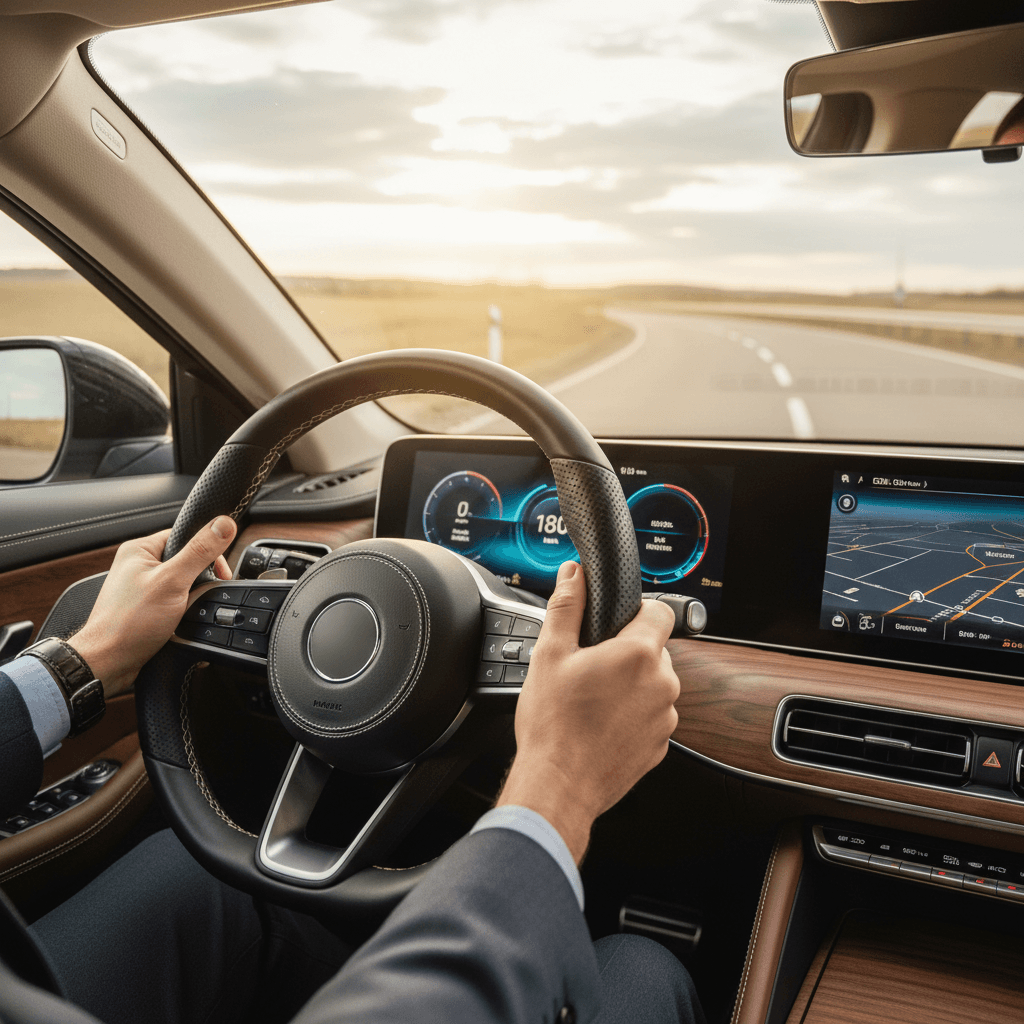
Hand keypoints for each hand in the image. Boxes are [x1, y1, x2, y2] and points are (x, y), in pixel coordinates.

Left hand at [68, 517, 237, 696]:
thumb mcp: (172, 581)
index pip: (185, 535)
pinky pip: (177, 603)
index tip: (219, 571)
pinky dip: (184, 613)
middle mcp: (139, 566)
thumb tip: (224, 524)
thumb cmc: (128, 623)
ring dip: (193, 600)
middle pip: (187, 562)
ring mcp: (143, 589)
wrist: (109, 663)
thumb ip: (200, 551)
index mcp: (140, 550)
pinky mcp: (148, 609)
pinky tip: (182, 622)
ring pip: (184, 585)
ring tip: (185, 613)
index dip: (207, 551)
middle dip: (200, 581)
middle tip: (200, 596)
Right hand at [496, 560, 679, 862]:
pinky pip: (651, 716)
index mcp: (639, 654)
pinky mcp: (661, 746)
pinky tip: (600, 724)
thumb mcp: (549, 654)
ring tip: (592, 701)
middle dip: (626, 653)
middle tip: (589, 668)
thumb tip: (573, 574)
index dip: (636, 612)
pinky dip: (632, 715)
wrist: (558, 785)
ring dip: (630, 685)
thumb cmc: (553, 724)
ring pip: (653, 684)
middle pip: (654, 649)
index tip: (614, 625)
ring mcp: (665, 718)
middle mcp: (662, 684)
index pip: (660, 611)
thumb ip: (566, 606)